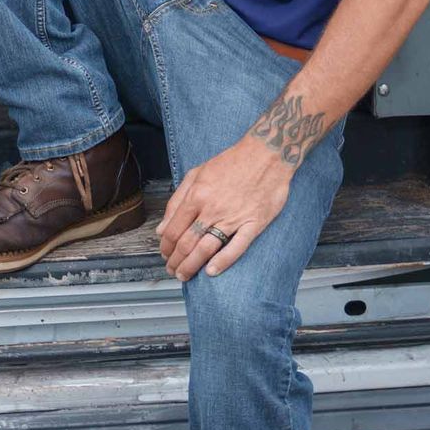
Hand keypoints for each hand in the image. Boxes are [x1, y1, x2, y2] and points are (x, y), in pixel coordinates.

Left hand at [159, 131, 295, 280]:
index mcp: (197, 195)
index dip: (166, 246)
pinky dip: (223, 262)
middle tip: (172, 269)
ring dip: (191, 265)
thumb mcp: (197, 173)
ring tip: (185, 275)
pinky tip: (211, 271)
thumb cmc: (231, 162)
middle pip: (187, 243)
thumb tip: (163, 227)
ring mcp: (233, 218)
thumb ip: (177, 200)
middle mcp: (212, 209)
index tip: (164, 254)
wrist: (266, 154)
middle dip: (175, 260)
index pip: (173, 229)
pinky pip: (236, 248)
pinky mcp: (254, 224)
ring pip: (206, 249)